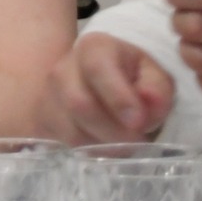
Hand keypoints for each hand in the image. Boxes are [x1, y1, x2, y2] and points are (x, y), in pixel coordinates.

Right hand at [39, 33, 176, 144]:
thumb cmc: (132, 77)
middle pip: (78, 103)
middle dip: (112, 130)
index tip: (138, 121)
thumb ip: (156, 88)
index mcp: (93, 48)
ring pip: (70, 130)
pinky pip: (64, 145)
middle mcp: (63, 69)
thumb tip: (150, 101)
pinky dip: (90, 152)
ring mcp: (49, 97)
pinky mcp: (44, 122)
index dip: (117, 97)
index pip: (97, 68)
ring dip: (103, 145)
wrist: (104, 82)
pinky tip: (107, 145)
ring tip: (125, 144)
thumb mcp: (154, 75)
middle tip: (137, 141)